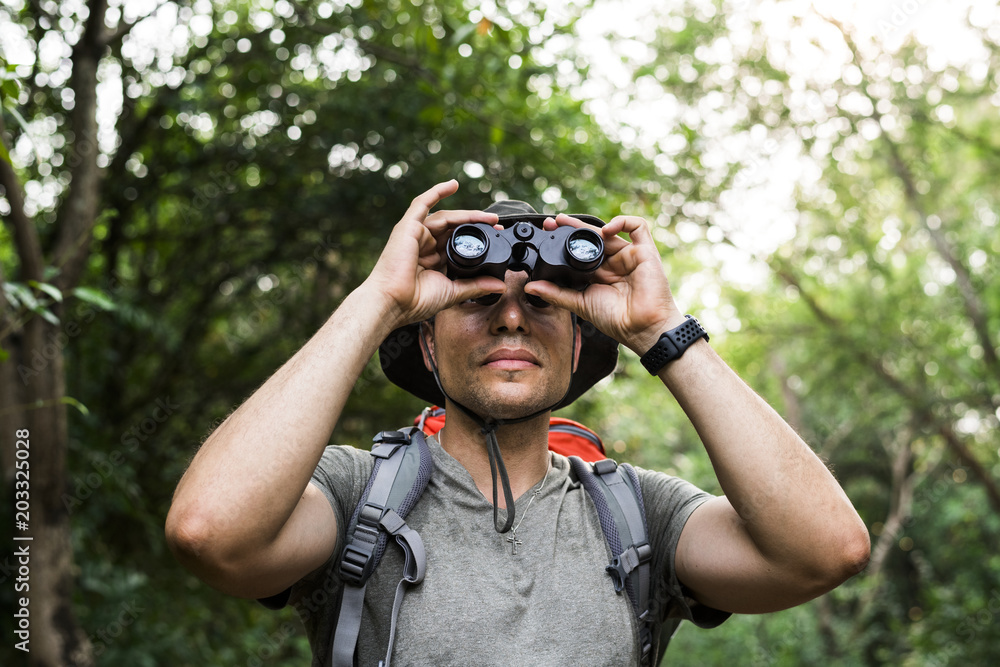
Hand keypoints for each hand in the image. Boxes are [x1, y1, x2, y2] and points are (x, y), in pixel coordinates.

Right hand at [364, 180, 506, 328]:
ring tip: (488, 217)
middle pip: (454, 227)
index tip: (495, 235)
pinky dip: (437, 192)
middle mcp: (425, 245)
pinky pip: (423, 203)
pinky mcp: (408, 226)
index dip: (477, 237)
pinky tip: (453, 184)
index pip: (458, 242)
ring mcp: (416, 234)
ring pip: (445, 217)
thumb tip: (499, 286)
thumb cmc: (415, 301)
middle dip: (476, 223)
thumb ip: (476, 286)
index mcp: (434, 259)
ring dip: (468, 214)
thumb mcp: (453, 292)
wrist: (393, 302)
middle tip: (496, 223)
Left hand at [523, 214, 685, 353]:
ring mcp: (629, 256)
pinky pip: (638, 226)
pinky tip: (606, 230)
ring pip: (610, 230)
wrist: (640, 328)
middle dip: (572, 227)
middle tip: (553, 222)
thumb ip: (555, 294)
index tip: (547, 233)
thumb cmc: (615, 319)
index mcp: (599, 274)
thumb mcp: (579, 303)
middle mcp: (613, 263)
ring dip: (589, 225)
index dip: (565, 240)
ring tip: (571, 224)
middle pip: (592, 238)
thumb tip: (530, 287)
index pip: (580, 251)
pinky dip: (622, 222)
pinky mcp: (645, 252)